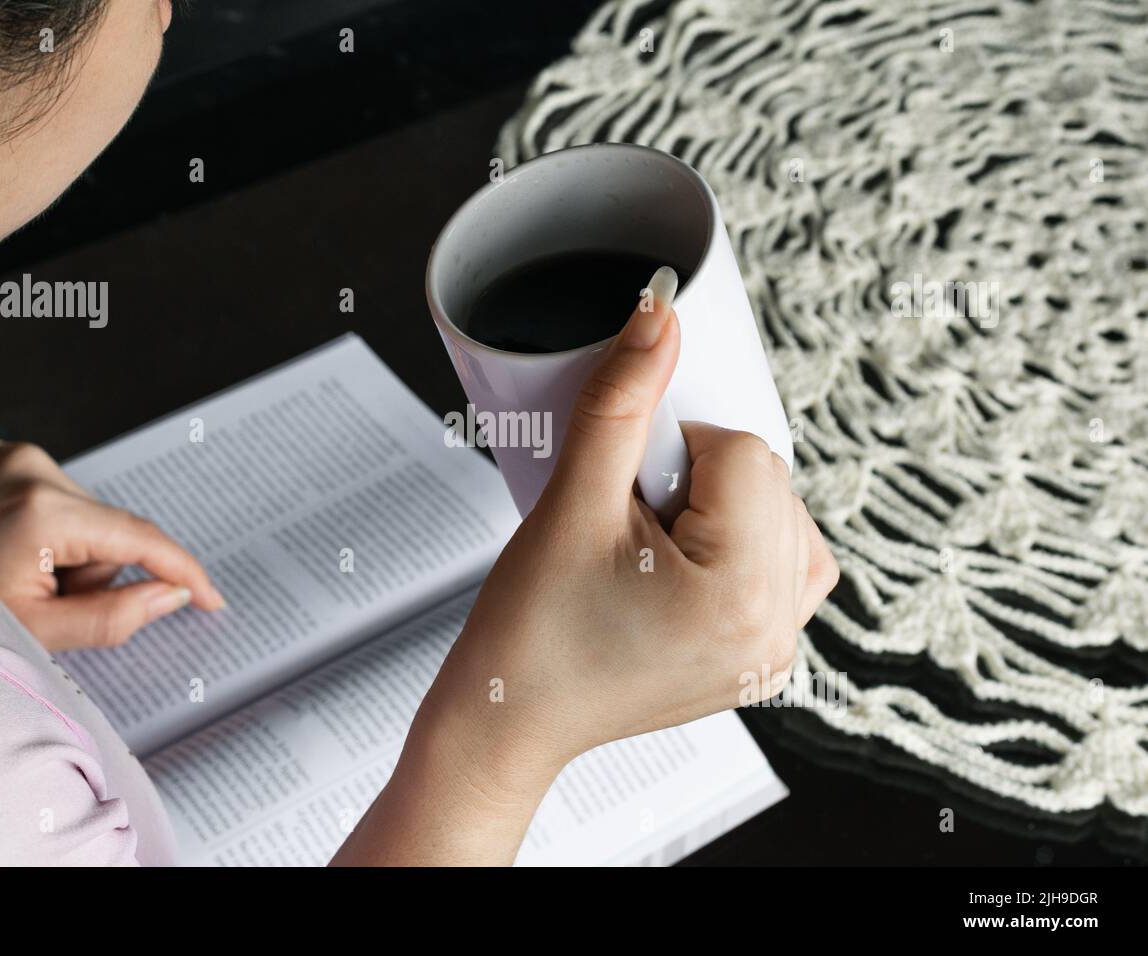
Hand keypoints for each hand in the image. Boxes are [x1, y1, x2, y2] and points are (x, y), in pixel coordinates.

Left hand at [0, 439, 224, 651]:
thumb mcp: (34, 629)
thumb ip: (114, 617)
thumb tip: (170, 595)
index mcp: (41, 509)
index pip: (139, 539)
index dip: (182, 571)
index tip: (210, 598)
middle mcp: (31, 467)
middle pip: (110, 531)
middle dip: (92, 572)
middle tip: (44, 601)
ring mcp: (12, 455)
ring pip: (85, 516)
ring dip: (68, 553)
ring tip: (16, 576)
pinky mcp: (0, 454)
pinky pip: (56, 498)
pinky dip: (48, 531)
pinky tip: (9, 551)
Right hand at [334, 292, 836, 864]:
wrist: (508, 718)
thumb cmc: (529, 634)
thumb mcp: (572, 502)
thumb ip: (621, 401)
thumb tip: (660, 316)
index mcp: (740, 596)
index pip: (744, 452)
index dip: (673, 451)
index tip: (621, 491)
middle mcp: (773, 631)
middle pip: (770, 481)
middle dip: (698, 480)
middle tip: (626, 523)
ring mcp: (771, 653)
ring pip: (785, 519)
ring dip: (724, 508)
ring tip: (649, 546)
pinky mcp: (759, 661)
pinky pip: (785, 570)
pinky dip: (742, 545)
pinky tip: (683, 560)